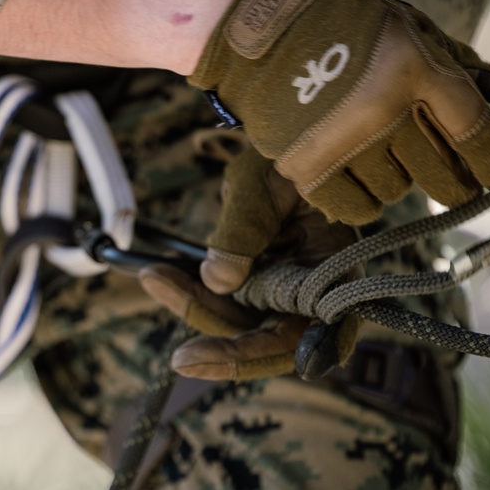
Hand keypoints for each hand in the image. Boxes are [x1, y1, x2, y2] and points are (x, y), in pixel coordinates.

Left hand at [139, 147, 360, 380]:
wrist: (294, 132)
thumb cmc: (294, 150)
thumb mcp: (266, 183)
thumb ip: (243, 231)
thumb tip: (217, 282)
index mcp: (335, 273)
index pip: (297, 337)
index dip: (248, 356)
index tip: (193, 356)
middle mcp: (314, 292)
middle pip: (259, 336)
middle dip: (206, 321)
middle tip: (158, 288)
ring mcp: (289, 287)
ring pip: (239, 319)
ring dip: (194, 301)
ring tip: (154, 274)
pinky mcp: (266, 278)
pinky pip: (230, 297)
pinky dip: (196, 289)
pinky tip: (164, 274)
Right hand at [189, 0, 489, 225]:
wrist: (254, 28)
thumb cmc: (339, 23)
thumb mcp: (407, 24)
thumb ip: (458, 63)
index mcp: (414, 65)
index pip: (475, 129)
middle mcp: (383, 107)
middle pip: (442, 175)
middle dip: (452, 184)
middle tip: (448, 182)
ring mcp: (343, 139)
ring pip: (397, 192)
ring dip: (395, 181)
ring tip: (375, 153)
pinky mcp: (306, 165)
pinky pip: (356, 209)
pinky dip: (360, 200)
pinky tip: (353, 177)